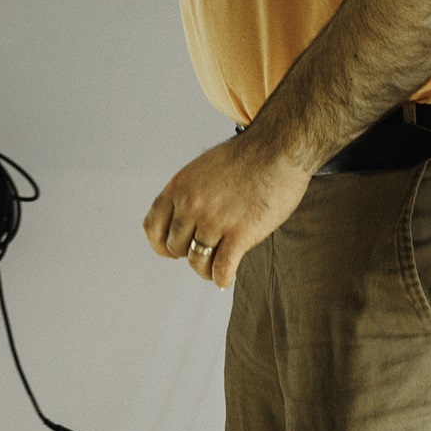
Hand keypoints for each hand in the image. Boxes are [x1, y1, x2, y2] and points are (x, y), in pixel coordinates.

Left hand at [142, 132, 310, 290]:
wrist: (277, 149)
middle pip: (175, 247)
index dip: (161, 245)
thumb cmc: (245, 158)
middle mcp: (190, 206)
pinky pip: (222, 269)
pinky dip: (222, 279)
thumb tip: (183, 220)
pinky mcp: (240, 234)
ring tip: (216, 270)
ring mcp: (214, 221)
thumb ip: (189, 193)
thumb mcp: (202, 170)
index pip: (152, 228)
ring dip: (206, 271)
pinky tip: (226, 281)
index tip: (173, 251)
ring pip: (197, 262)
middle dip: (188, 254)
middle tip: (205, 253)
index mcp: (178, 188)